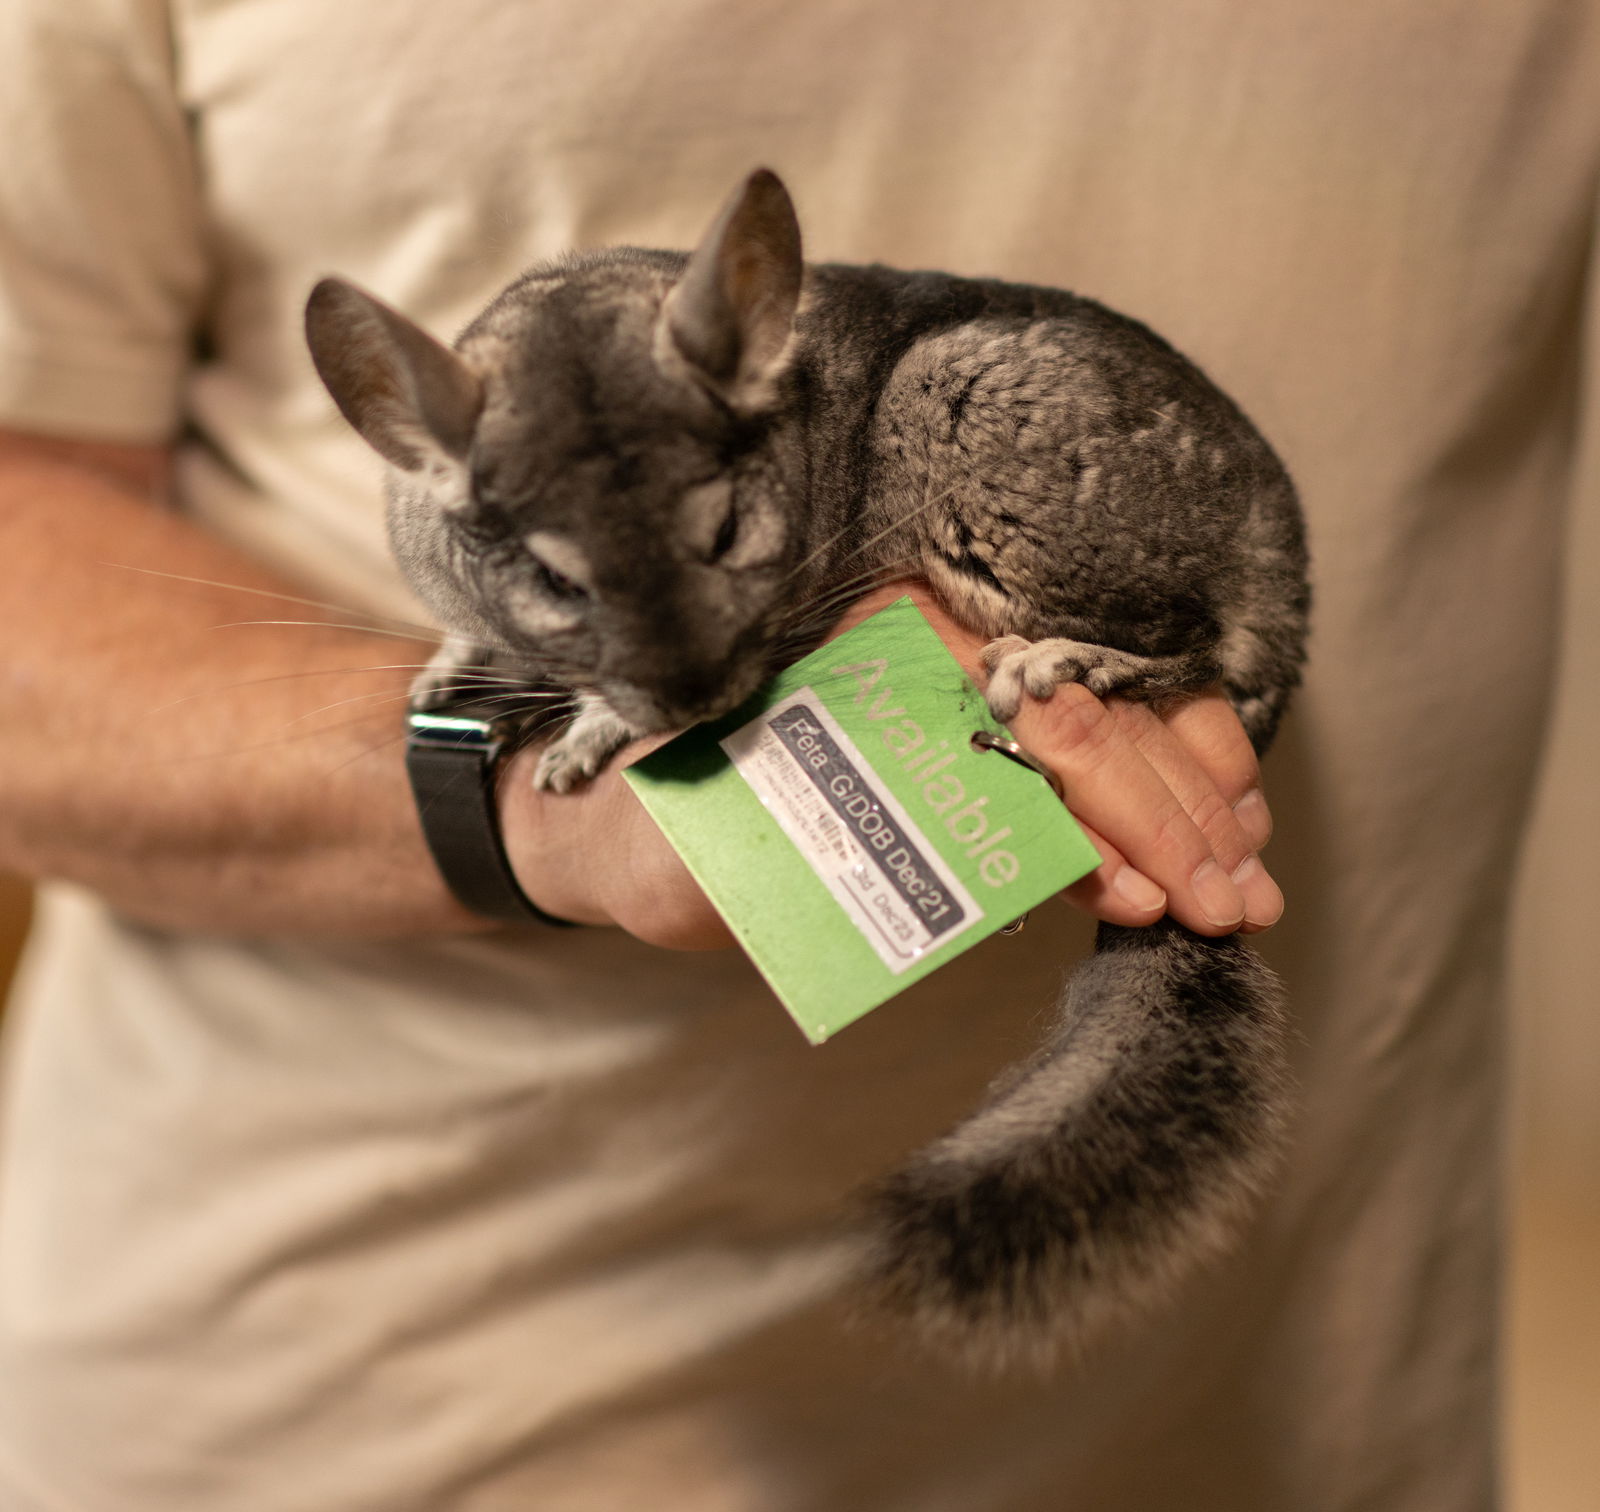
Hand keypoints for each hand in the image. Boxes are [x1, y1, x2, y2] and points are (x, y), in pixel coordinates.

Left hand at [500, 579, 1282, 948]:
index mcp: (869, 654)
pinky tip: (1179, 846)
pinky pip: (1054, 755)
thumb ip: (848, 864)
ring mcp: (938, 682)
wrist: (596, 818)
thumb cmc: (651, 833)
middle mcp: (917, 649)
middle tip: (1236, 898)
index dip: (1105, 807)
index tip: (1156, 888)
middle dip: (1167, 812)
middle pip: (1080, 717)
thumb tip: (1013, 873)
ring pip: (1087, 729)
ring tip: (1236, 881)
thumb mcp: (732, 859)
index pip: (1025, 718)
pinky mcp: (941, 728)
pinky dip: (1122, 803)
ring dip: (1171, 804)